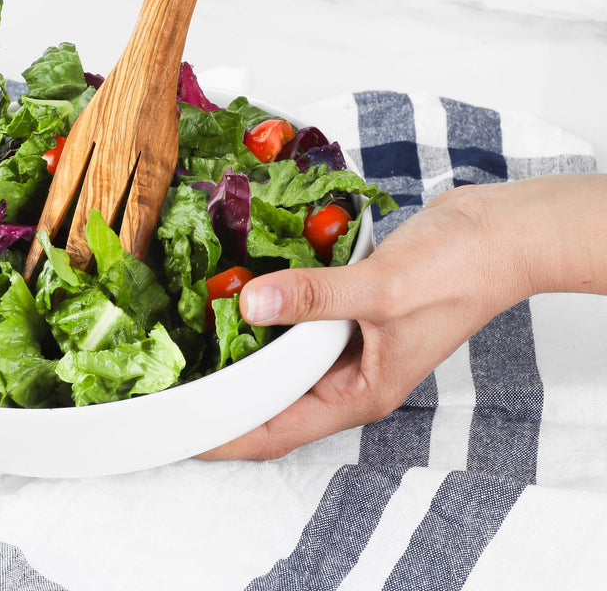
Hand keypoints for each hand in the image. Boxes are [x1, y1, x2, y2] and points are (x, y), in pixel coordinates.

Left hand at [200, 174, 606, 459]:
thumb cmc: (459, 272)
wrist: (498, 234)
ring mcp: (351, 340)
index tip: (180, 433)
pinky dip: (270, 304)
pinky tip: (238, 286)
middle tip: (171, 376)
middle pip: (274, 395)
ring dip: (244, 342)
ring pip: (283, 352)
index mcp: (360, 392)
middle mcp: (351, 374)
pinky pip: (298, 314)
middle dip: (225, 390)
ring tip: (189, 333)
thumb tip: (250, 304)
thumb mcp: (380, 289)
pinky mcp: (350, 306)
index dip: (228, 435)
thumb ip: (314, 297)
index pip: (279, 429)